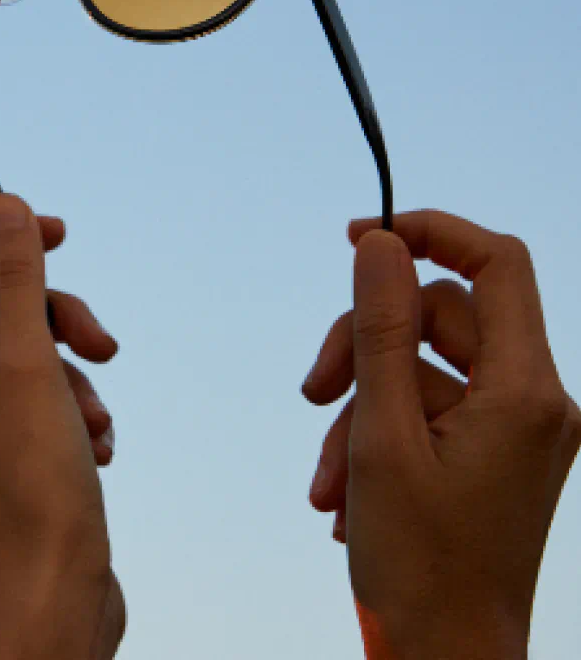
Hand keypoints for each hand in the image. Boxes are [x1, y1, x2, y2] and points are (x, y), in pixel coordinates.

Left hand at [0, 194, 123, 659]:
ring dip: (72, 378)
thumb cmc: (35, 493)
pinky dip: (71, 414)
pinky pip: (33, 405)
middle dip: (56, 323)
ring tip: (96, 424)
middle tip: (105, 347)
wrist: (53, 608)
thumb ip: (19, 281)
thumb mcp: (32, 368)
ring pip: (22, 362)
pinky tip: (98, 451)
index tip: (57, 231)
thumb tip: (4, 202)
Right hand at [302, 210, 580, 659]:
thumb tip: (379, 244)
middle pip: (442, 316)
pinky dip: (377, 435)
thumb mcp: (381, 435)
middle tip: (315, 391)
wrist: (448, 657)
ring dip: (360, 405)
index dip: (429, 233)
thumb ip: (380, 330)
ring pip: (423, 367)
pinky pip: (427, 410)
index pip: (497, 264)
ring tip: (327, 474)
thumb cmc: (421, 562)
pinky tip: (342, 492)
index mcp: (526, 391)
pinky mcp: (493, 456)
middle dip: (365, 344)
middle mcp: (535, 402)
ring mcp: (516, 431)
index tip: (358, 237)